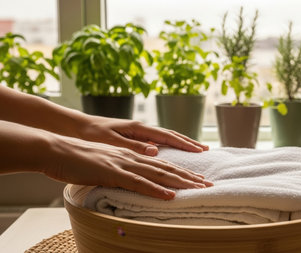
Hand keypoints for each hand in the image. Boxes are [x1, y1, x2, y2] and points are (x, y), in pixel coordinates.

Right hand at [45, 134, 212, 199]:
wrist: (55, 148)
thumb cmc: (77, 157)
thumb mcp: (104, 161)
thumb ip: (121, 166)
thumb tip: (135, 174)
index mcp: (131, 153)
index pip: (162, 163)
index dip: (181, 171)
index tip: (197, 179)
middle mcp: (132, 156)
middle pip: (166, 167)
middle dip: (189, 177)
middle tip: (208, 185)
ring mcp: (123, 163)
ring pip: (158, 174)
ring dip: (180, 182)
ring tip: (198, 189)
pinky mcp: (112, 172)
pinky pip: (138, 182)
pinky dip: (155, 190)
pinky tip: (169, 195)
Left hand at [78, 116, 208, 155]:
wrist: (76, 126)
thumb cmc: (91, 134)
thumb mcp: (110, 141)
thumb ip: (132, 146)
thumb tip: (155, 151)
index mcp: (137, 129)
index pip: (167, 136)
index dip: (184, 144)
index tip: (200, 150)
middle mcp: (141, 129)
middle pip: (171, 135)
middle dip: (189, 143)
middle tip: (206, 150)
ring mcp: (139, 132)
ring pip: (166, 137)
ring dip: (182, 143)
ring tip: (197, 149)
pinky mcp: (135, 137)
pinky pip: (158, 141)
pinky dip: (171, 145)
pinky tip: (175, 150)